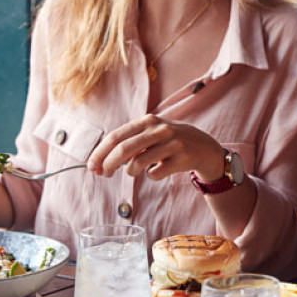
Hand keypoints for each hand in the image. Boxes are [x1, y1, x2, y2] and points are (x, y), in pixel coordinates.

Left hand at [90, 116, 224, 181]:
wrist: (205, 147)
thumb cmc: (171, 141)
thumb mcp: (152, 133)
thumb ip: (130, 142)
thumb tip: (101, 162)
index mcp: (148, 120)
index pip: (116, 136)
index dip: (100, 152)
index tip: (92, 166)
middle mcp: (160, 129)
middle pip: (124, 149)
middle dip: (108, 164)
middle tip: (103, 174)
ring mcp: (172, 143)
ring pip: (138, 163)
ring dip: (131, 171)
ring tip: (136, 171)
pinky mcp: (181, 159)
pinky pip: (154, 174)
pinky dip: (151, 175)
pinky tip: (159, 169)